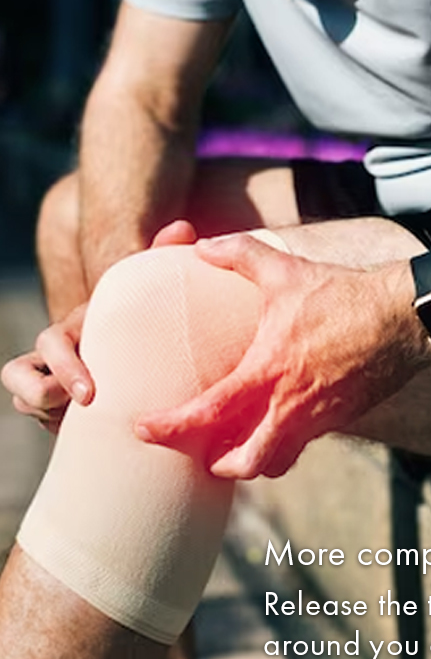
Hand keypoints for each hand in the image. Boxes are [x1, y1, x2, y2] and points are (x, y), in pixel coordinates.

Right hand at [1, 220, 198, 432]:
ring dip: (51, 414)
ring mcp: (55, 381)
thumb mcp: (156, 293)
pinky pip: (45, 420)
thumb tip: (183, 227)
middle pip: (19, 377)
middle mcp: (58, 353)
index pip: (47, 345)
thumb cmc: (156, 322)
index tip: (90, 395)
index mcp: (78, 328)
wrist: (157, 357)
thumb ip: (163, 258)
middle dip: (45, 398)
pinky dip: (59, 426)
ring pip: (26, 400)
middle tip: (87, 409)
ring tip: (91, 417)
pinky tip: (97, 430)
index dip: (62, 369)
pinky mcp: (59, 407)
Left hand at [135, 233, 430, 478]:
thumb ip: (239, 254)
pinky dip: (285, 443)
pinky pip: (306, 443)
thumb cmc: (344, 295)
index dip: (170, 428)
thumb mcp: (287, 270)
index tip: (143, 429)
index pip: (208, 415)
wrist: (404, 318)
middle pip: (246, 462)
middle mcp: (291, 406)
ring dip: (253, 461)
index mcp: (269, 372)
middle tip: (202, 453)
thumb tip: (202, 246)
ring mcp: (320, 418)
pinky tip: (282, 422)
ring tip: (239, 447)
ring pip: (278, 462)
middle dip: (218, 465)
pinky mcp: (342, 418)